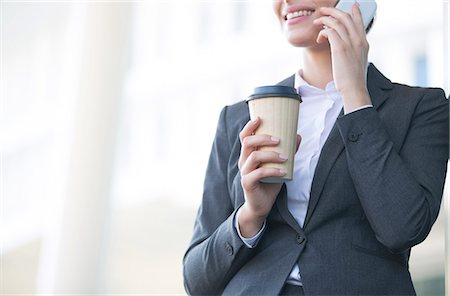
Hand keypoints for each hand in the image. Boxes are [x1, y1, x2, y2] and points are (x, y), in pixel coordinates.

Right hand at [238, 117, 300, 236]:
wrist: (261, 205)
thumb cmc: (269, 182)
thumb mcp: (279, 165)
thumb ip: (287, 151)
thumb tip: (297, 136)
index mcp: (248, 154)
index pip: (244, 136)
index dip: (250, 126)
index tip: (260, 118)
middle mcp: (243, 161)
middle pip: (247, 143)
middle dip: (263, 138)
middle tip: (279, 140)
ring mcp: (244, 172)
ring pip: (253, 157)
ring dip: (271, 155)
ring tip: (285, 157)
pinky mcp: (247, 183)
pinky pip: (258, 173)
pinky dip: (272, 171)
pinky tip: (283, 172)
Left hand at [313, 3, 371, 112]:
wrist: (354, 89)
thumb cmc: (353, 80)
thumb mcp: (358, 62)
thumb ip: (354, 52)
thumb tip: (347, 49)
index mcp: (363, 43)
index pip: (359, 22)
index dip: (355, 12)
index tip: (352, 5)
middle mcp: (358, 40)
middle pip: (346, 17)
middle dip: (333, 11)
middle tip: (324, 11)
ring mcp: (350, 43)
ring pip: (337, 22)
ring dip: (325, 20)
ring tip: (317, 22)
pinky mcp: (340, 48)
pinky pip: (330, 31)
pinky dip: (323, 32)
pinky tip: (319, 38)